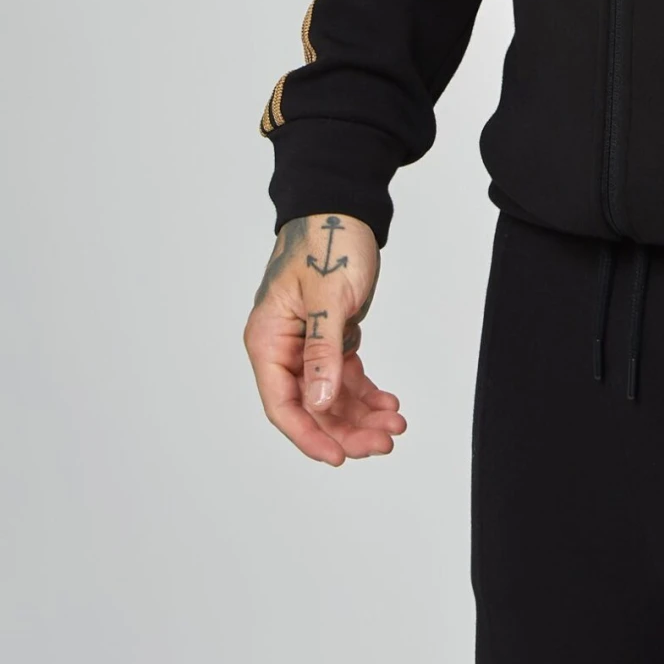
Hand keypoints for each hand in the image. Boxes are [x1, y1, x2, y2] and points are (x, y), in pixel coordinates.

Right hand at [242, 212, 406, 466]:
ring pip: (330, 396)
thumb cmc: (328, 240)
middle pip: (311, 406)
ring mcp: (306, 344)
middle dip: (346, 429)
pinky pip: (344, 377)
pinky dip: (365, 392)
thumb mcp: (327, 298)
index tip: (340, 457)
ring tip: (395, 425)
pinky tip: (389, 404)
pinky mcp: (330, 337)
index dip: (309, 435)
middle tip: (384, 442)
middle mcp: (283, 347)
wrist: (343, 207)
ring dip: (361, 414)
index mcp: (268, 339)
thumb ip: (322, 352)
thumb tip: (317, 404)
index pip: (282, 404)